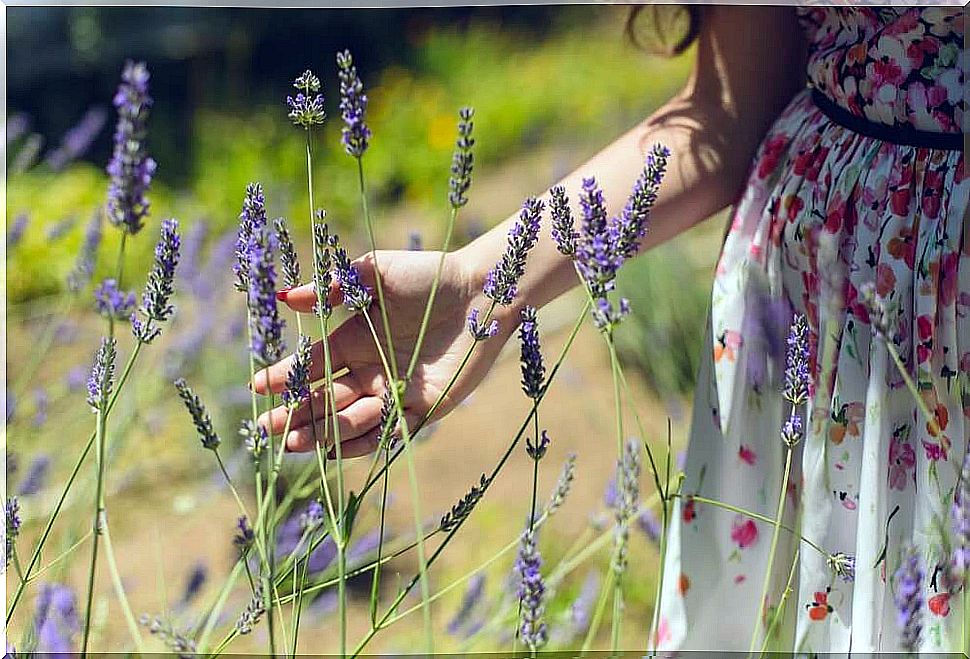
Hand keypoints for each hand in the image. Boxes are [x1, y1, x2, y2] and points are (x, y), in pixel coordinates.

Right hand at [253, 249, 514, 457]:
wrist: (481, 292)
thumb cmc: (429, 276)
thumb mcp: (376, 274)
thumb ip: (335, 287)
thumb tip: (284, 297)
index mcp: (354, 340)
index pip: (311, 365)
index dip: (284, 377)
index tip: (258, 388)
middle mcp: (369, 370)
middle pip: (324, 399)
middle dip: (295, 415)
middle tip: (267, 429)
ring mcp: (394, 391)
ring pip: (350, 420)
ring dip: (323, 431)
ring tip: (297, 439)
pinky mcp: (423, 408)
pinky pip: (388, 432)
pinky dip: (362, 442)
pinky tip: (336, 449)